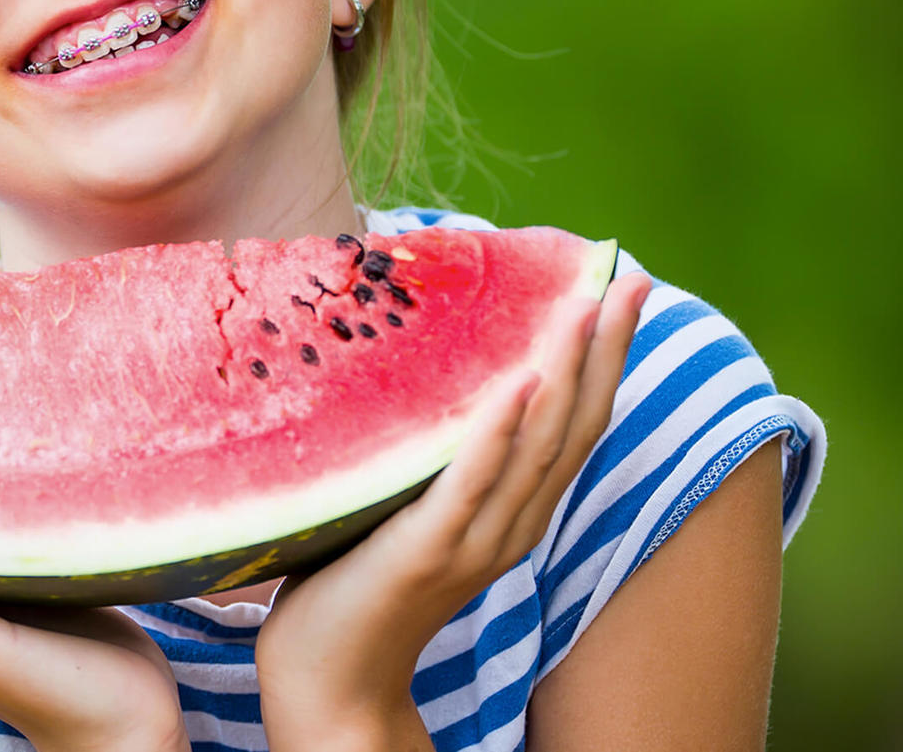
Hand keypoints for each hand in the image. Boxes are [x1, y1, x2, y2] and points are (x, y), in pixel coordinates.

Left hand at [255, 272, 653, 741]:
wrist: (328, 677)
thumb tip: (423, 367)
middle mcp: (510, 525)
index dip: (603, 359)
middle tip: (627, 278)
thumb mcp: (404, 503)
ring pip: (536, 447)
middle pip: (574, 425)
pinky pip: (470, 485)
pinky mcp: (426, 551)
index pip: (575, 424)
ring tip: (581, 306)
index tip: (620, 289)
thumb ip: (429, 453)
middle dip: (603, 350)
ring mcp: (473, 540)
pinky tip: (516, 384)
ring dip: (561, 372)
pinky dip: (496, 433)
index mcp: (512, 512)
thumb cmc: (352, 581)